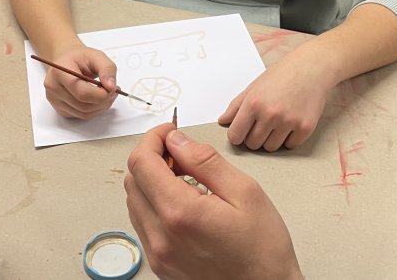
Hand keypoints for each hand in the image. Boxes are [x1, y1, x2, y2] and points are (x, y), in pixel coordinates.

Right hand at [42, 43, 117, 118]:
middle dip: (103, 101)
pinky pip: (80, 116)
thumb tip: (111, 87)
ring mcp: (54, 100)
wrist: (66, 60)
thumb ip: (107, 69)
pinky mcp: (59, 108)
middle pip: (83, 106)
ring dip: (100, 107)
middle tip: (113, 91)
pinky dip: (93, 110)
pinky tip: (97, 99)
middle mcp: (53, 87)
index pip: (82, 93)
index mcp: (60, 71)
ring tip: (106, 94)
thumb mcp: (96, 56)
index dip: (101, 95)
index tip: (113, 89)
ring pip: (83, 113)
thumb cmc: (79, 58)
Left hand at [125, 124, 302, 279]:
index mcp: (180, 213)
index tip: (170, 131)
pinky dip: (154, 204)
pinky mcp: (161, 265)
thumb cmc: (263, 248)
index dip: (152, 138)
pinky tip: (182, 202)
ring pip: (134, 202)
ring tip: (184, 177)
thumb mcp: (244, 192)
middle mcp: (161, 236)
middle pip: (133, 180)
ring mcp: (158, 255)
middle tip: (180, 152)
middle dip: (151, 157)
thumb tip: (177, 140)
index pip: (142, 162)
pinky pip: (143, 224)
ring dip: (151, 181)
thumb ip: (205, 161)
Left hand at [218, 51, 330, 150]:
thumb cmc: (282, 74)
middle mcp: (270, 114)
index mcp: (254, 103)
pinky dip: (289, 138)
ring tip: (277, 121)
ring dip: (271, 139)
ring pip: (271, 148)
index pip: (235, 136)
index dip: (237, 135)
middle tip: (263, 123)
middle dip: (255, 137)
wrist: (312, 67)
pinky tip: (291, 122)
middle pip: (252, 144)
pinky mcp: (305, 128)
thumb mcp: (255, 85)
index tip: (242, 131)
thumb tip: (222, 121)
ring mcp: (289, 122)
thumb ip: (237, 105)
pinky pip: (289, 146)